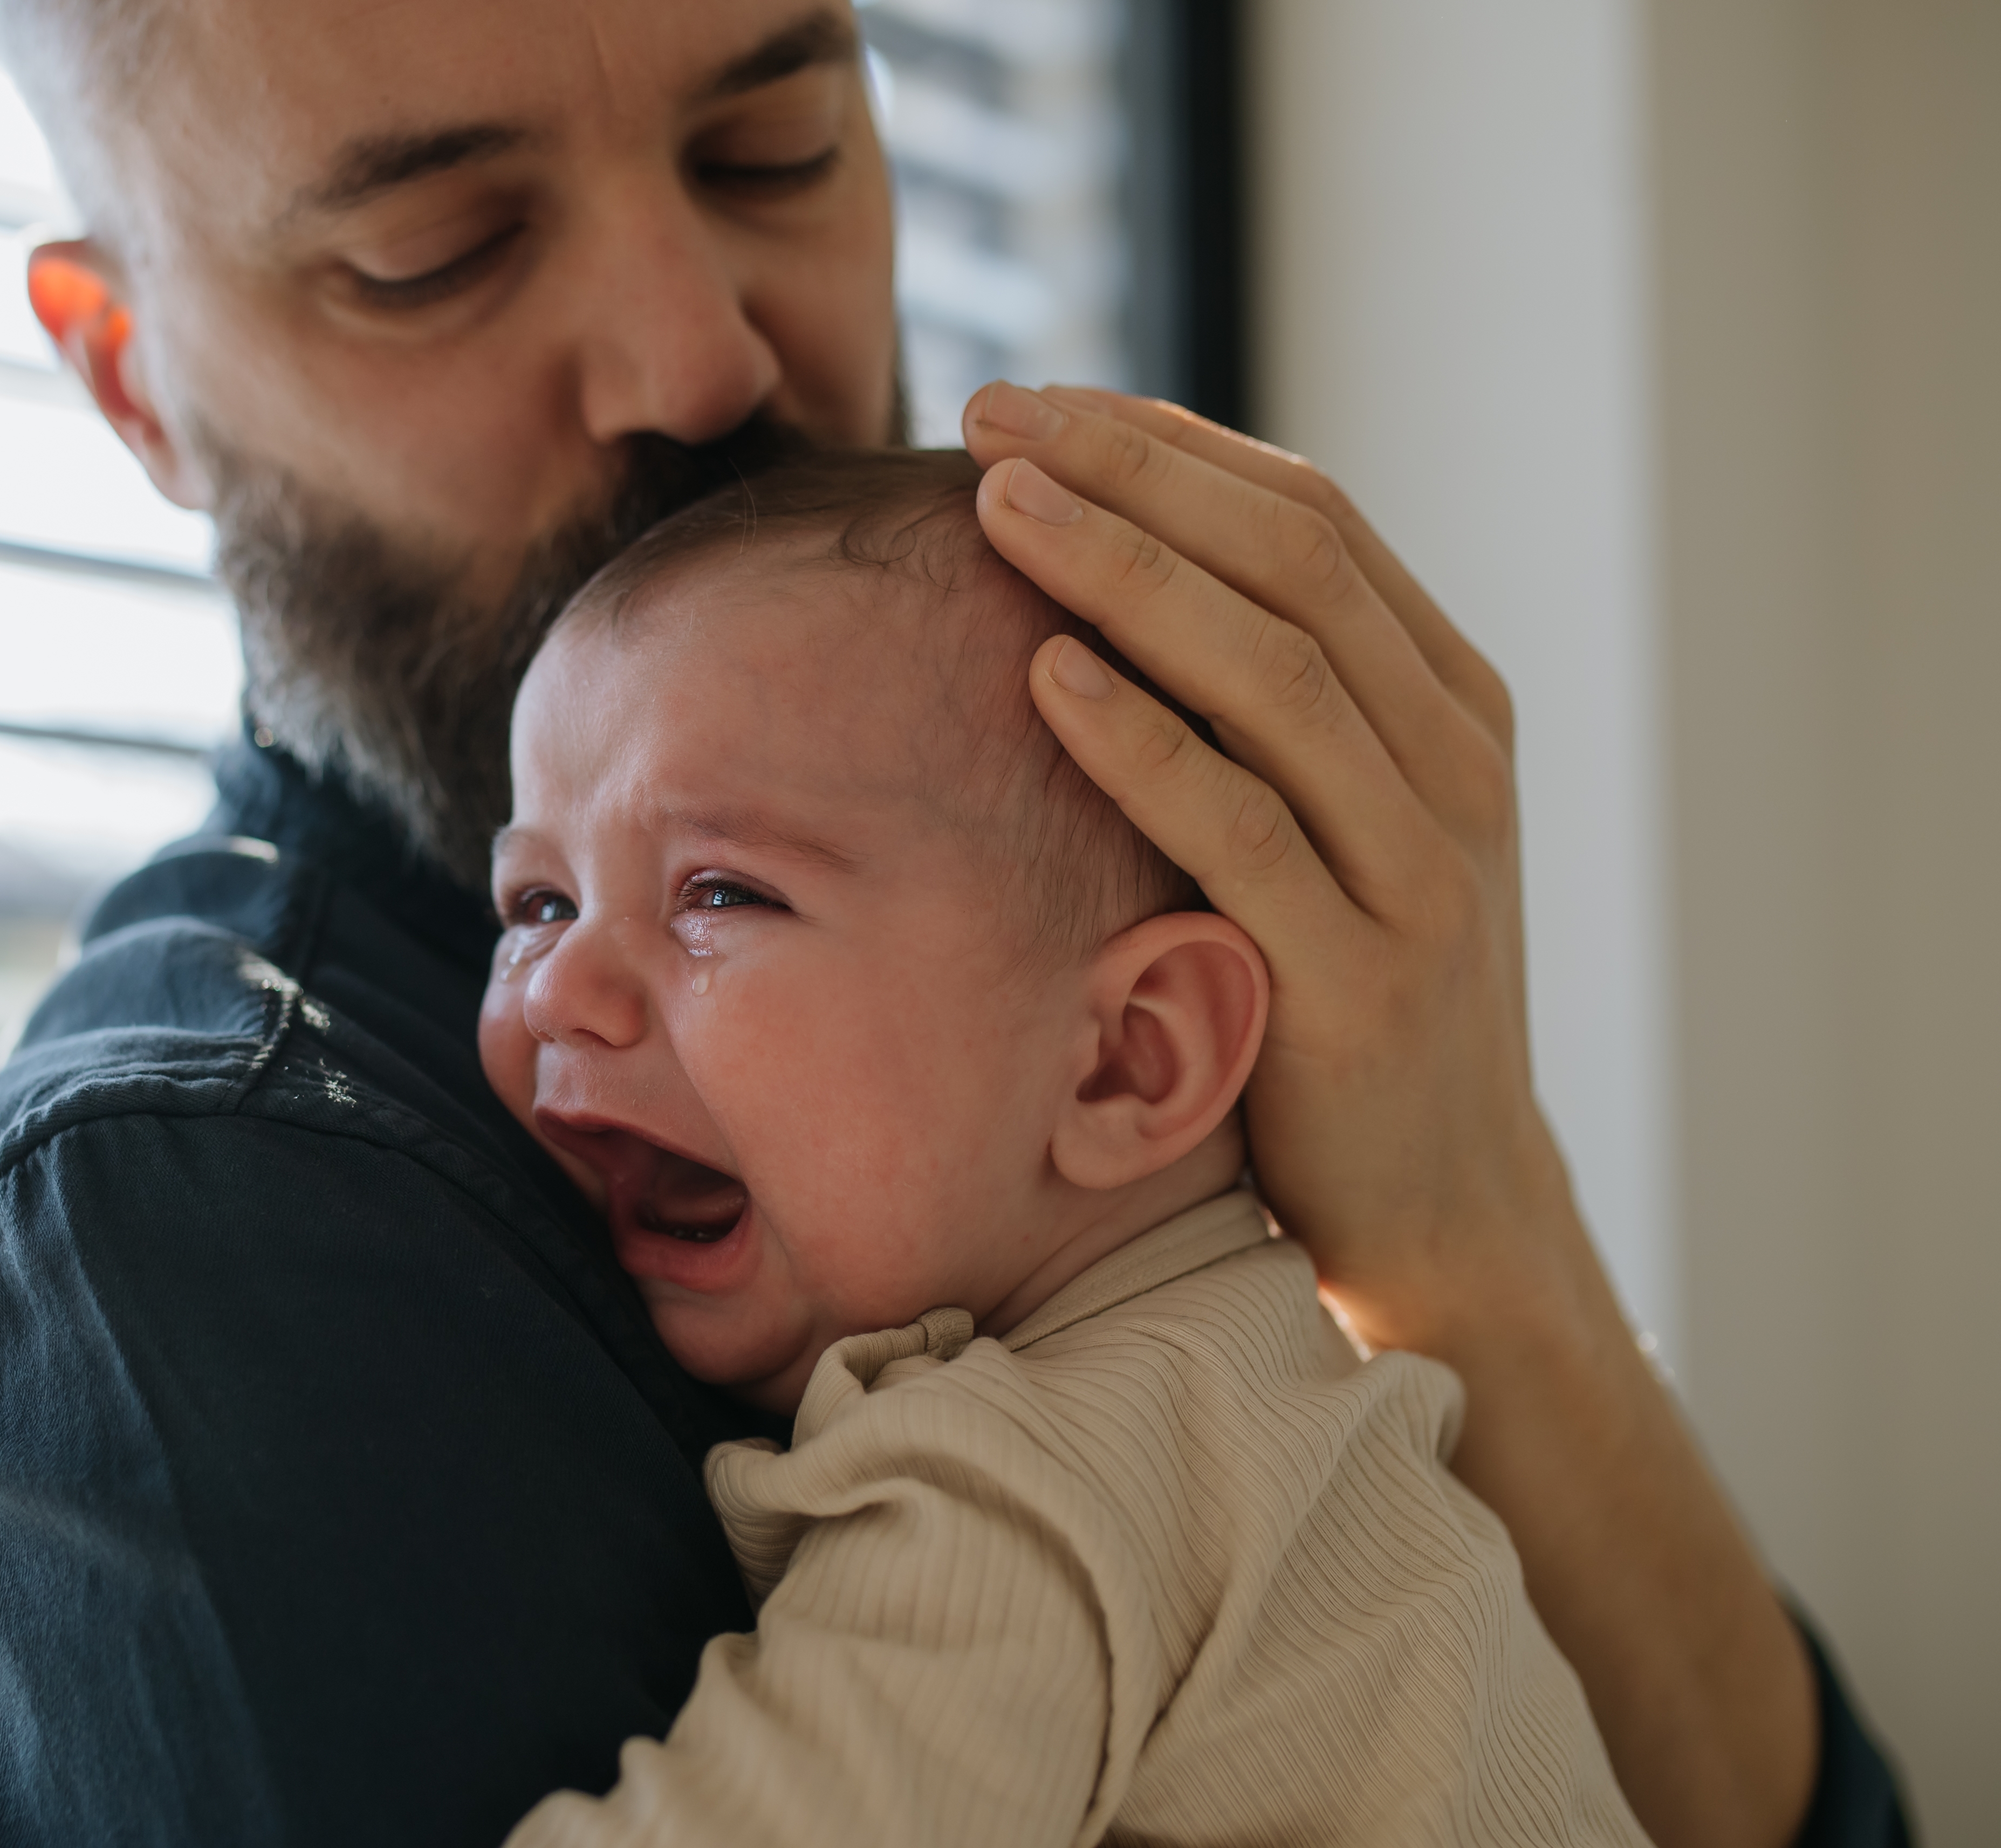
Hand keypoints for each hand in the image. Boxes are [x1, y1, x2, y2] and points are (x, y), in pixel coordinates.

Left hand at [962, 380, 1557, 1355]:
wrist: (1442, 1199)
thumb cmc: (1347, 985)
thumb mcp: (1338, 820)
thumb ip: (1271, 702)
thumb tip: (1119, 557)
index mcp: (1451, 704)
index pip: (1312, 517)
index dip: (1171, 445)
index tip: (1038, 402)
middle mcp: (1453, 764)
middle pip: (1291, 561)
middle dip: (1133, 473)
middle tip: (992, 417)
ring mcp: (1423, 870)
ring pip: (1272, 672)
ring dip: (1124, 572)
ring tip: (997, 505)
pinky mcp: (1361, 979)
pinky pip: (1241, 828)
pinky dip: (1140, 741)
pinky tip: (1042, 673)